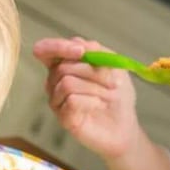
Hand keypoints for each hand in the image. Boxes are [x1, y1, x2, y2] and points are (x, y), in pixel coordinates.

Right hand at [33, 37, 143, 158]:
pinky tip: (99, 105)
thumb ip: (95, 50)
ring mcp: (57, 100)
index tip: (81, 51)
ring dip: (94, 87)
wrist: (124, 125)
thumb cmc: (117, 94)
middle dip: (91, 71)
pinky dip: (91, 100)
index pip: (45, 50)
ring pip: (66, 83)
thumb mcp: (112, 65)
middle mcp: (55, 81)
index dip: (57, 47)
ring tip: (106, 95)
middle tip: (111, 81)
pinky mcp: (63, 118)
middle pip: (62, 67)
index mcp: (64, 64)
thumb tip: (78, 45)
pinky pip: (71, 101)